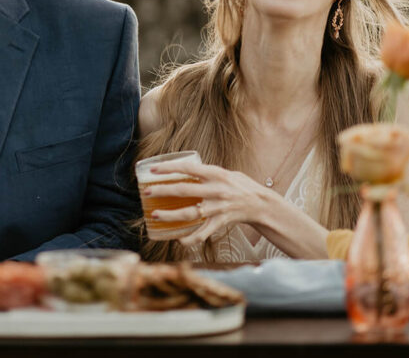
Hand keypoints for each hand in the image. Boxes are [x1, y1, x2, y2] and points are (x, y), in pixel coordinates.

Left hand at [143, 160, 274, 246]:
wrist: (261, 204)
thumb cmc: (242, 186)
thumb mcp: (227, 172)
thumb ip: (208, 172)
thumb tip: (187, 170)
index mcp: (216, 173)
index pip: (188, 168)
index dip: (169, 168)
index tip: (153, 169)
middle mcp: (216, 189)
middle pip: (184, 190)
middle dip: (163, 191)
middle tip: (147, 193)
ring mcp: (218, 207)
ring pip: (189, 213)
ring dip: (170, 215)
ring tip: (154, 216)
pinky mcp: (221, 222)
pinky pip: (203, 233)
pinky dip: (190, 238)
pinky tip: (179, 239)